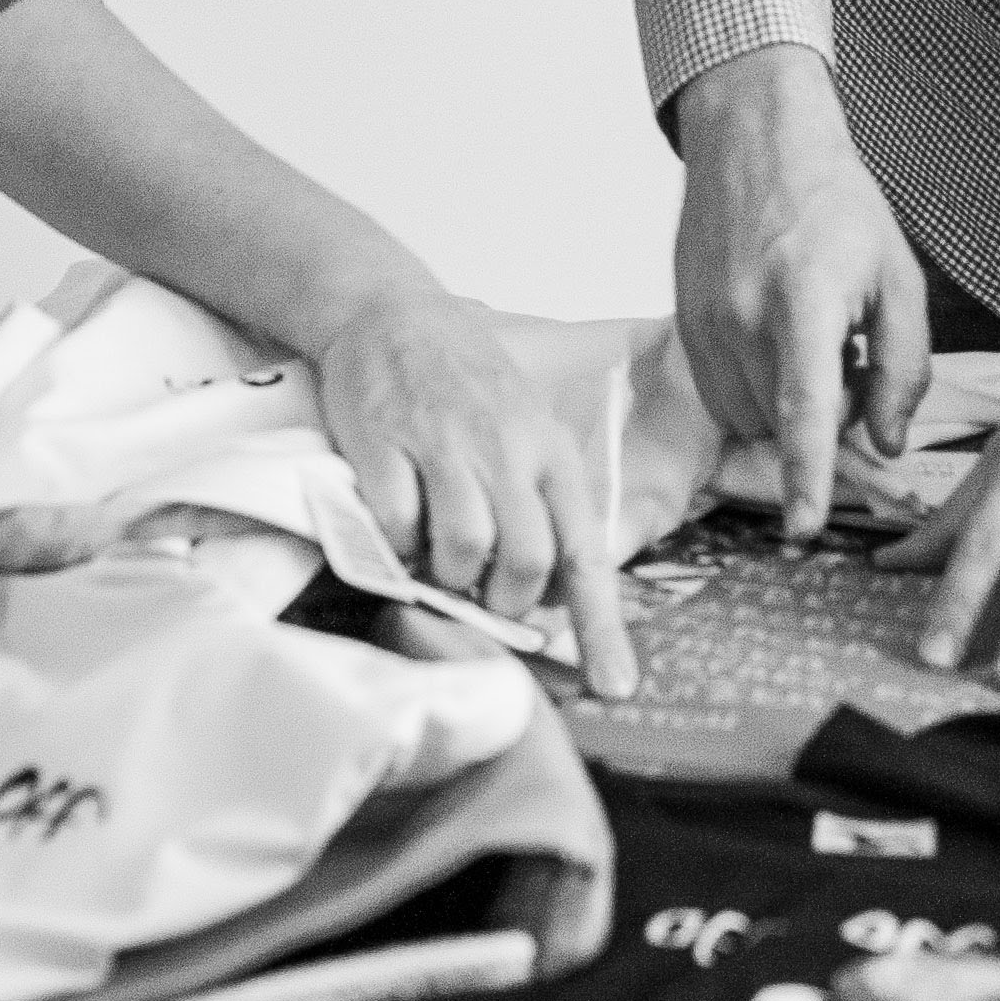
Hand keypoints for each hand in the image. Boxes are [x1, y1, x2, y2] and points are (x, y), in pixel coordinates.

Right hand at [312, 287, 638, 702]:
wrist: (393, 312)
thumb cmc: (466, 384)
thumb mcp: (525, 431)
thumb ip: (540, 505)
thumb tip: (552, 599)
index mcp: (549, 452)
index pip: (586, 552)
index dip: (602, 627)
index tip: (617, 688)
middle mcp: (506, 449)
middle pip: (527, 559)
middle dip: (506, 602)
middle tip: (482, 596)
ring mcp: (443, 444)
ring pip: (464, 548)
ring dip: (448, 576)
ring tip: (434, 558)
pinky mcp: (383, 441)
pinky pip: (396, 523)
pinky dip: (395, 545)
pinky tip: (395, 526)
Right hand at [673, 45, 930, 539]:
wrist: (754, 137)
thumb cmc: (835, 201)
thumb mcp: (898, 275)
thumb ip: (902, 366)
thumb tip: (886, 443)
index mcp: (804, 300)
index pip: (805, 408)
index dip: (807, 476)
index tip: (804, 529)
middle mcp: (743, 315)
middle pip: (778, 422)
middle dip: (817, 416)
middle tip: (846, 354)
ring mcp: (703, 319)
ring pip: (744, 416)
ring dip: (779, 404)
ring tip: (804, 335)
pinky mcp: (681, 319)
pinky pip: (717, 391)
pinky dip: (749, 385)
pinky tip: (771, 333)